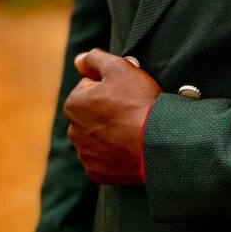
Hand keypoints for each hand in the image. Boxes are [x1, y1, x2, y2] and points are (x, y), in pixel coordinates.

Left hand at [63, 49, 161, 184]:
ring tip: (132, 128)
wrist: (157, 141)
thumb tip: (79, 60)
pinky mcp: (96, 172)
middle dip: (106, 109)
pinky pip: (103, 158)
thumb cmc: (138, 101)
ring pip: (97, 136)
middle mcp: (73, 131)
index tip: (126, 91)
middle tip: (131, 109)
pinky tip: (129, 146)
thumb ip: (94, 59)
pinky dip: (114, 153)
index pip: (90, 87)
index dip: (110, 86)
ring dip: (110, 131)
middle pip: (92, 113)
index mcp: (73, 104)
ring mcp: (85, 154)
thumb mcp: (119, 67)